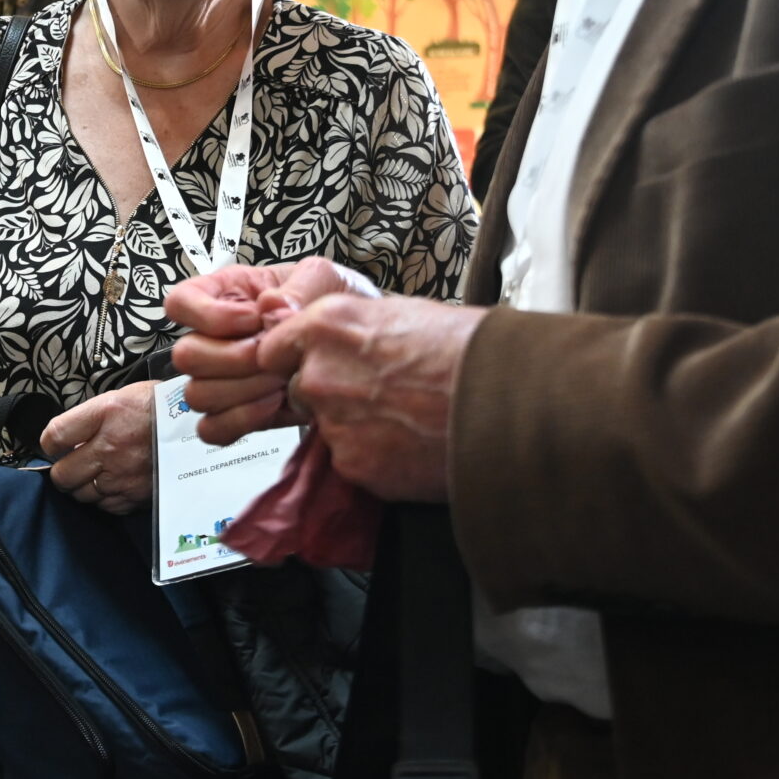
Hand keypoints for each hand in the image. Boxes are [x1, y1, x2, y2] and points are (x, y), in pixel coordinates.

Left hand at [38, 381, 157, 513]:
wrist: (197, 427)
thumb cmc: (159, 408)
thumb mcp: (121, 397)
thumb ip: (91, 418)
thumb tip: (68, 438)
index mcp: (105, 415)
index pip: (55, 436)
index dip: (48, 444)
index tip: (54, 445)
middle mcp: (111, 448)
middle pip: (62, 474)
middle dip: (62, 470)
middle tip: (71, 464)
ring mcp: (123, 476)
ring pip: (82, 494)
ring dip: (83, 486)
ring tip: (94, 473)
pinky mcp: (136, 495)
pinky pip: (107, 505)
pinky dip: (105, 498)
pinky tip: (113, 483)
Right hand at [168, 259, 371, 443]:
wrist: (358, 347)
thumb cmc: (336, 304)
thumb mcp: (325, 278)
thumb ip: (298, 288)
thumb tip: (270, 309)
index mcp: (227, 295)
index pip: (179, 302)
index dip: (207, 314)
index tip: (251, 319)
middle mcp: (216, 337)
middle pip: (185, 355)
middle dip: (232, 358)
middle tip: (272, 355)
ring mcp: (223, 378)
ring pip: (198, 394)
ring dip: (243, 390)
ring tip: (281, 378)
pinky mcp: (237, 412)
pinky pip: (213, 429)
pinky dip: (241, 420)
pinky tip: (273, 404)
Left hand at [253, 294, 481, 502]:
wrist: (505, 400)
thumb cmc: (469, 350)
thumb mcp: (405, 312)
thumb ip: (359, 326)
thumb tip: (349, 336)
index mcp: (328, 326)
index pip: (273, 347)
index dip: (294, 358)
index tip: (308, 365)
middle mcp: (319, 373)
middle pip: (300, 390)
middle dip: (330, 395)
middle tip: (377, 395)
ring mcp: (334, 423)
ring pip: (329, 428)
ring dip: (356, 427)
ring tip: (406, 419)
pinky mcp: (354, 465)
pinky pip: (353, 462)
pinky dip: (376, 458)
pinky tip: (412, 444)